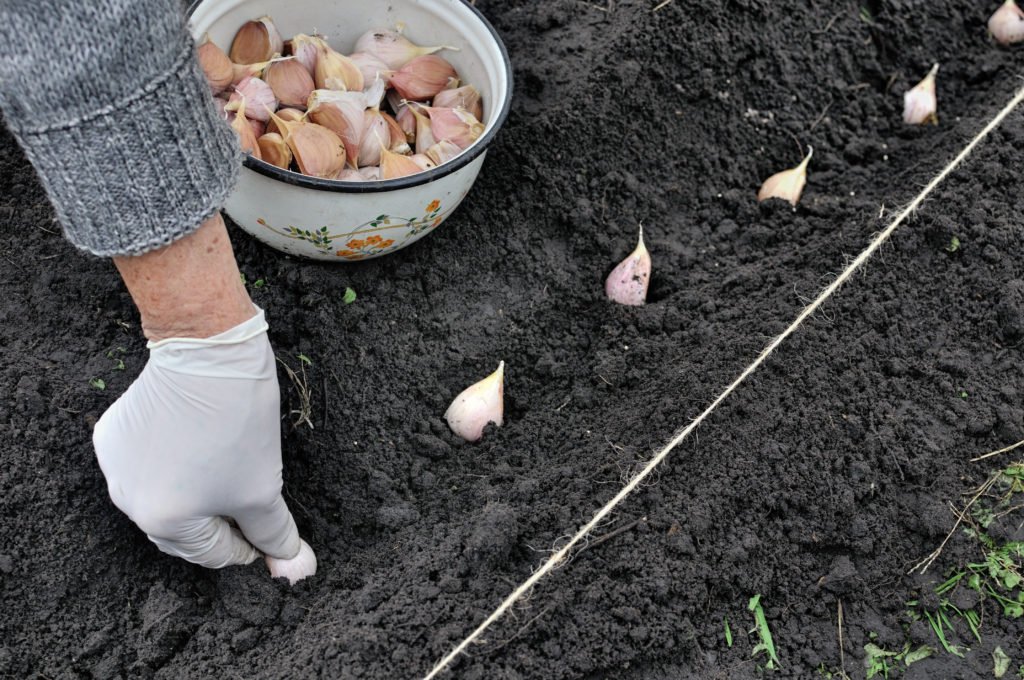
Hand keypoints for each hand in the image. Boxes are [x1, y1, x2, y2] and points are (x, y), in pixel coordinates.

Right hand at [93, 308, 313, 576]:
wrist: (208, 351)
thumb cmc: (236, 421)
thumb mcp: (264, 487)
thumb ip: (276, 535)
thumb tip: (295, 568)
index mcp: (162, 521)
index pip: (214, 553)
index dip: (250, 544)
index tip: (270, 532)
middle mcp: (127, 500)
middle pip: (185, 531)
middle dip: (221, 522)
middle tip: (253, 503)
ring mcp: (114, 466)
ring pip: (164, 498)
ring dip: (196, 495)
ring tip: (228, 471)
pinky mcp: (112, 433)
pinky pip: (146, 466)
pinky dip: (172, 466)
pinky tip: (198, 447)